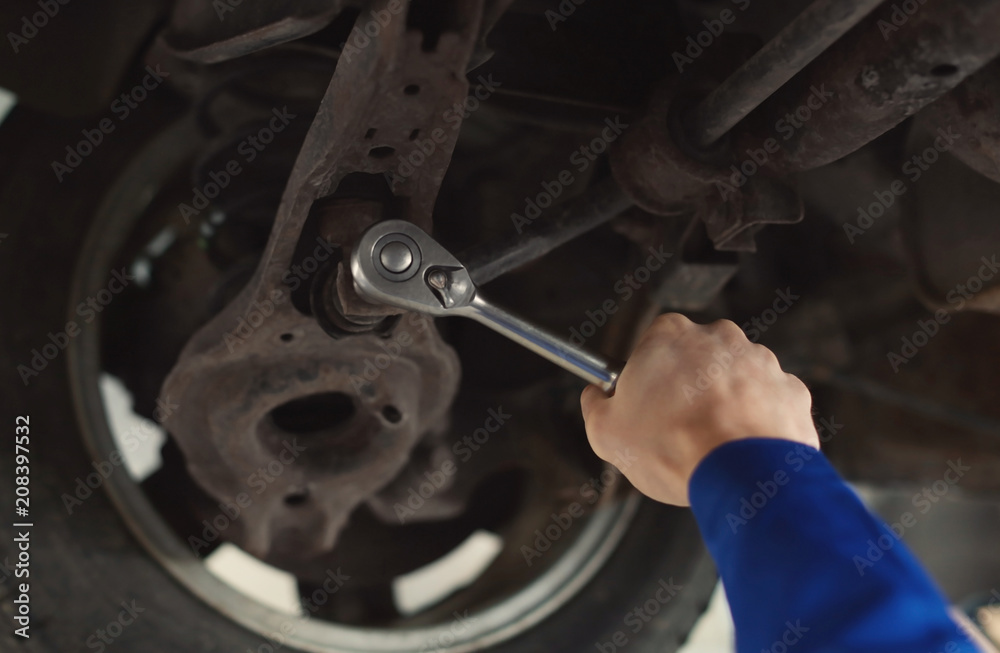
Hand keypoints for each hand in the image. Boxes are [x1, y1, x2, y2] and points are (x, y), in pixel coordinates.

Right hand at [581, 313, 818, 505]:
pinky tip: (742, 451)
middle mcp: (719, 338)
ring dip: (724, 405)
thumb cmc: (673, 448)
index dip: (646, 378)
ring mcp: (760, 361)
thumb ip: (594, 405)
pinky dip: (757, 424)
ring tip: (711, 446)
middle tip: (675, 428)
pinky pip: (768, 404)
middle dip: (687, 388)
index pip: (651, 345)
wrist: (741, 475)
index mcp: (670, 335)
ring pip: (734, 380)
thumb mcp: (605, 432)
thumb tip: (595, 397)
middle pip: (696, 359)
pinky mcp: (790, 391)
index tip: (642, 403)